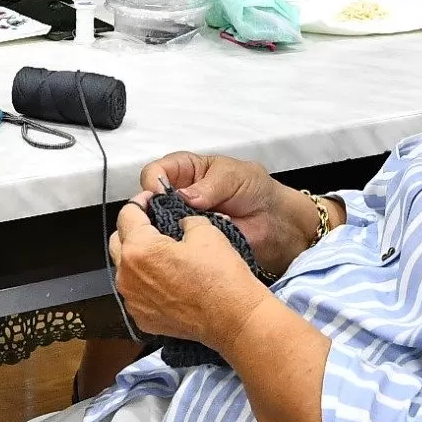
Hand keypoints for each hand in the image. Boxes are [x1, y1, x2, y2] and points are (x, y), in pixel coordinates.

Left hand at [110, 197, 271, 351]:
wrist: (233, 319)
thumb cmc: (220, 278)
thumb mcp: (205, 230)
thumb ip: (183, 220)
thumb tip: (179, 223)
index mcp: (139, 249)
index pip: (127, 215)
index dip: (140, 202)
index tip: (150, 201)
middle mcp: (128, 276)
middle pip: (118, 241)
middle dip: (133, 229)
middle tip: (153, 224)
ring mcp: (133, 300)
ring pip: (125, 269)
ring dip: (137, 257)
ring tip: (161, 253)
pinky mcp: (142, 318)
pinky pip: (136, 293)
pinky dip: (145, 283)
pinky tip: (167, 279)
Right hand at [141, 152, 318, 279]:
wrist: (274, 222)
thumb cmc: (255, 190)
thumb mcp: (234, 176)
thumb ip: (210, 185)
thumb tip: (185, 196)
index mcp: (184, 171)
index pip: (154, 173)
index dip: (153, 183)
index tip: (160, 195)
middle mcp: (176, 196)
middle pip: (147, 202)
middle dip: (153, 211)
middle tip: (167, 220)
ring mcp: (180, 222)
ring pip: (156, 228)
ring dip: (167, 232)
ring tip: (180, 237)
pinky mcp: (188, 246)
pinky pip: (174, 249)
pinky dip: (179, 250)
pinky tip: (187, 250)